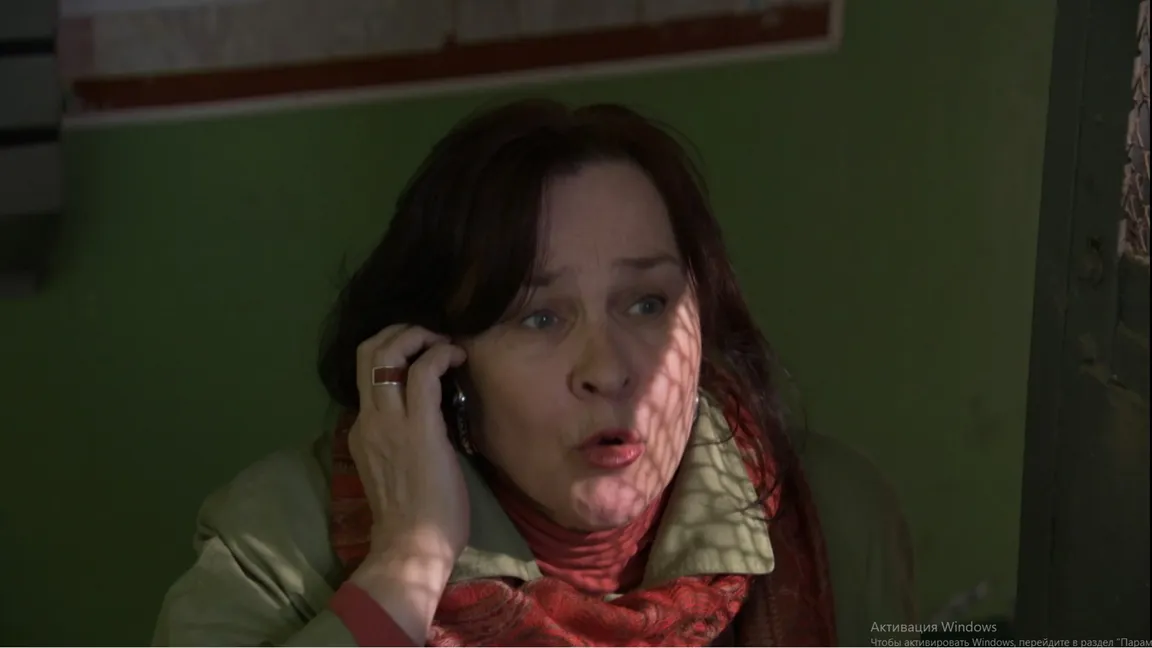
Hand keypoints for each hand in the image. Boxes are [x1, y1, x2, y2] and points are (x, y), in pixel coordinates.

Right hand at [345, 324, 468, 640]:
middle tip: (428, 334)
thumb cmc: (413, 517)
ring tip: (443, 341)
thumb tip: (430, 414)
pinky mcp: (419, 427)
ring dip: (417, 334)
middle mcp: (369, 419)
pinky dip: (440, 354)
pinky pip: (424, 372)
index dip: (392, 351)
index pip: (367, 374)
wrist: (410, 548)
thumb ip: (403, 437)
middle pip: (367, 351)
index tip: (421, 351)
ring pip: (387, 351)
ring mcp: (389, 422)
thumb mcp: (397, 466)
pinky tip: (457, 356)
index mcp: (363, 429)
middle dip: (398, 330)